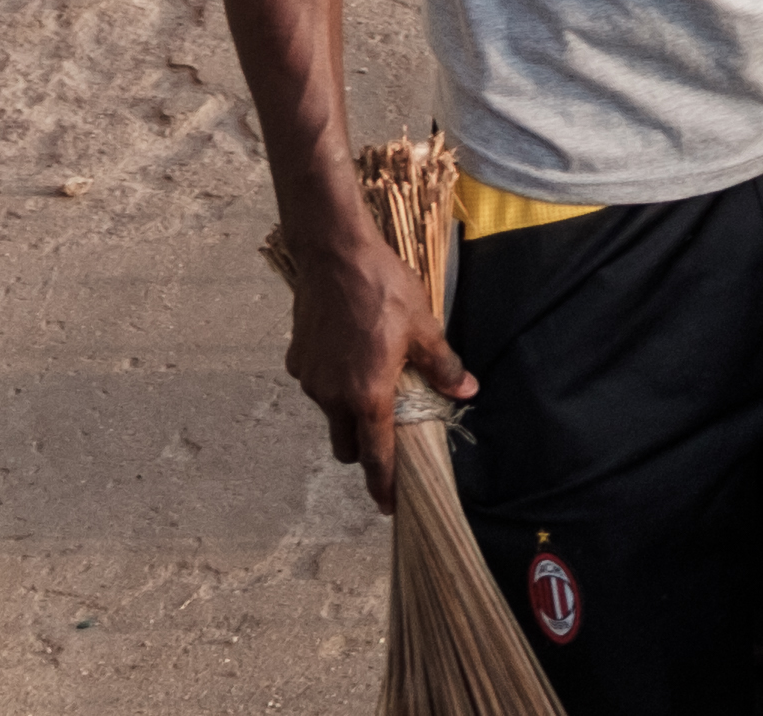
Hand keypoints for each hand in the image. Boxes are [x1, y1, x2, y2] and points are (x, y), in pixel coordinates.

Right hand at [279, 205, 472, 513]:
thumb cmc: (384, 289)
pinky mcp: (297, 361)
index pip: (375, 455)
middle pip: (348, 443)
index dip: (383, 483)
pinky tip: (353, 354)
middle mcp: (332, 396)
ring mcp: (310, 380)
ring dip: (351, 412)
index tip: (389, 505)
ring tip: (377, 382)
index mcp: (367, 395)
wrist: (334, 257)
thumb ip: (442, 365)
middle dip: (367, 448)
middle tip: (391, 433)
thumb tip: (465, 391)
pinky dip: (336, 383)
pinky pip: (319, 385)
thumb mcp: (424, 327)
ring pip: (332, 414)